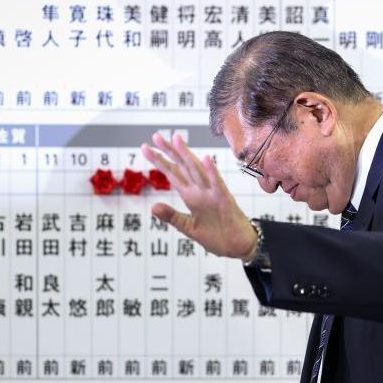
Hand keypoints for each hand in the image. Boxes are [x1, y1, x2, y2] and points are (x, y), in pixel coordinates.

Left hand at [141, 132, 257, 260]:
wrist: (237, 247)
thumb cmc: (217, 236)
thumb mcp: (189, 228)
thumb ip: (172, 217)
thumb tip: (153, 207)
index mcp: (191, 196)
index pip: (173, 174)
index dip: (160, 161)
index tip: (145, 148)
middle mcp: (200, 190)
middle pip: (183, 166)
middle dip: (169, 151)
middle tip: (156, 136)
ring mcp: (212, 193)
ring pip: (198, 170)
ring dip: (187, 155)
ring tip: (176, 139)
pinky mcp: (224, 200)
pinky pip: (217, 184)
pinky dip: (212, 172)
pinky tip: (206, 159)